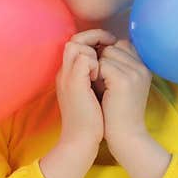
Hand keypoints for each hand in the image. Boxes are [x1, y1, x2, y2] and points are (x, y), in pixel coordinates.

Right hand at [54, 29, 116, 151]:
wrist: (82, 141)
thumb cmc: (92, 121)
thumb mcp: (94, 94)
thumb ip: (97, 77)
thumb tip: (112, 62)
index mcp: (68, 75)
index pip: (75, 44)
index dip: (93, 39)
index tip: (111, 44)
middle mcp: (64, 73)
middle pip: (73, 39)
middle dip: (94, 36)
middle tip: (111, 43)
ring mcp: (67, 77)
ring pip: (76, 44)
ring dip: (95, 49)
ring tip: (107, 62)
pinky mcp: (74, 83)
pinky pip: (84, 58)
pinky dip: (97, 61)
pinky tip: (105, 75)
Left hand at [97, 39, 152, 151]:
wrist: (125, 136)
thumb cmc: (116, 113)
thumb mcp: (120, 85)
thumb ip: (116, 66)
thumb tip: (97, 48)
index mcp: (144, 67)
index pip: (122, 44)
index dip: (108, 57)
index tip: (105, 77)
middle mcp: (142, 66)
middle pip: (113, 46)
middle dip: (102, 61)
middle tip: (103, 85)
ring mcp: (135, 72)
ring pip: (106, 53)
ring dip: (98, 68)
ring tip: (102, 88)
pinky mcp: (124, 79)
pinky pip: (102, 64)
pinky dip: (95, 76)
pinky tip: (99, 91)